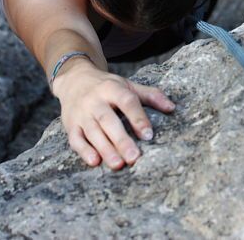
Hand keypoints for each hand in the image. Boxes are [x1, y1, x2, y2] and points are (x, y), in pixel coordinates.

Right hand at [52, 58, 175, 169]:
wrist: (74, 80)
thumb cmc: (107, 86)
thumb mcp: (128, 85)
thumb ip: (150, 95)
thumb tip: (172, 108)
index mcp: (112, 88)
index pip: (127, 102)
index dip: (138, 118)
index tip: (149, 135)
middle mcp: (95, 101)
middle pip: (108, 121)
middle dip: (121, 140)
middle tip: (134, 158)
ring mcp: (81, 113)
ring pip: (93, 132)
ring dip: (105, 149)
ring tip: (118, 164)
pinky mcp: (70, 125)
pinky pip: (75, 139)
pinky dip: (84, 151)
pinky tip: (95, 162)